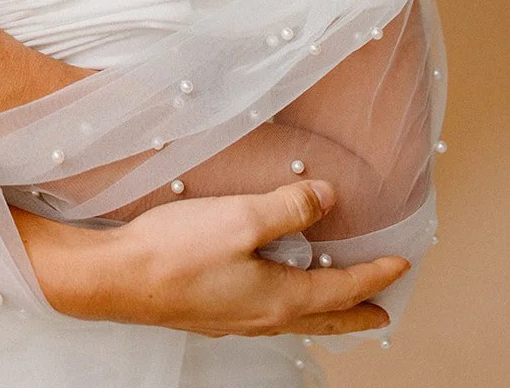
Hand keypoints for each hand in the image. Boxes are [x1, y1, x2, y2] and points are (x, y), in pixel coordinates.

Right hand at [21, 178, 409, 335]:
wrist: (118, 279)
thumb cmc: (177, 251)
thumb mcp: (241, 218)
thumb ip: (288, 208)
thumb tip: (327, 199)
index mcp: (278, 298)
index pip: (341, 291)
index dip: (373, 275)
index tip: (400, 265)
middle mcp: (261, 316)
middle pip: (322, 318)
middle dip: (355, 313)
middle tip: (381, 313)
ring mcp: (234, 318)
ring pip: (293, 318)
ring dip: (322, 310)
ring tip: (332, 303)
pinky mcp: (210, 310)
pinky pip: (265, 312)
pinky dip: (287, 304)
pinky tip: (271, 290)